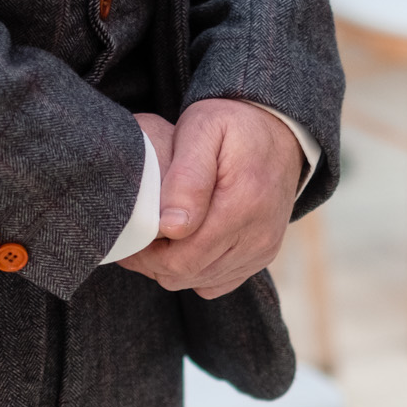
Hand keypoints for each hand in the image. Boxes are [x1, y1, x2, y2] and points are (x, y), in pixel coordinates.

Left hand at [118, 99, 303, 298]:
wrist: (279, 129)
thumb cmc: (232, 124)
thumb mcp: (202, 130)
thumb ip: (186, 178)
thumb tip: (171, 227)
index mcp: (242, 205)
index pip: (181, 260)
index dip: (144, 255)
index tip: (127, 234)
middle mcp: (258, 235)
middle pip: (187, 275)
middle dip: (153, 262)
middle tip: (135, 236)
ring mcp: (263, 249)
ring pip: (201, 282)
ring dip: (173, 266)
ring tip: (156, 236)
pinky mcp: (263, 254)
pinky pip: (219, 282)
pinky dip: (197, 270)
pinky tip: (184, 243)